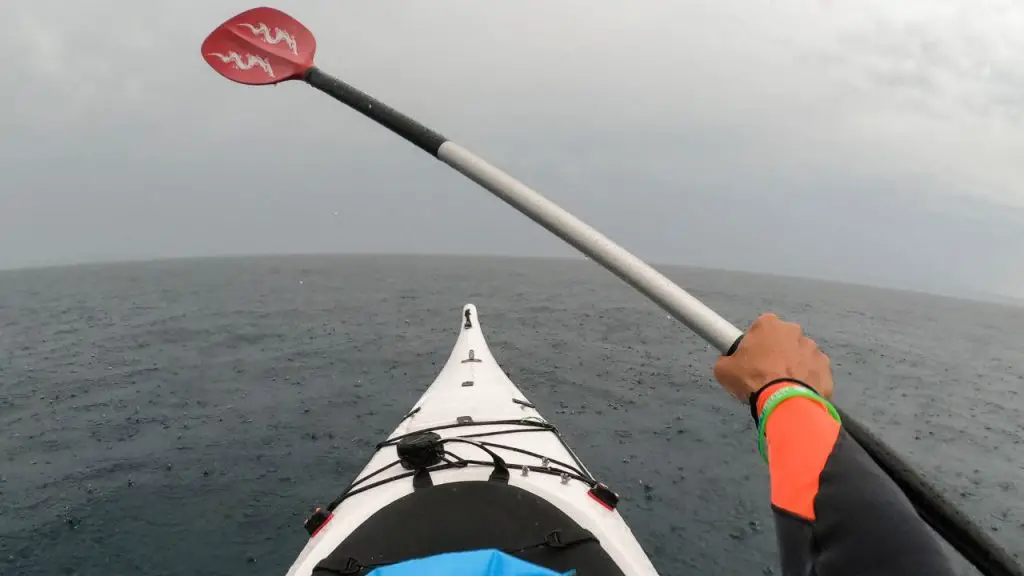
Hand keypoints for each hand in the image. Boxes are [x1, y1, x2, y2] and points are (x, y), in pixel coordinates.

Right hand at [713, 313, 833, 401]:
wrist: (784, 402)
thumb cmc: (752, 379)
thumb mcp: (723, 370)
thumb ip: (728, 360)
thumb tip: (731, 363)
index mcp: (769, 324)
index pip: (760, 327)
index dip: (754, 343)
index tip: (750, 359)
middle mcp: (794, 331)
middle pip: (783, 340)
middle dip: (777, 352)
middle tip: (766, 373)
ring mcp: (813, 349)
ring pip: (801, 356)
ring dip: (794, 366)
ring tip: (783, 387)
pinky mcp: (825, 368)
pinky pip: (814, 372)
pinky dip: (807, 381)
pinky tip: (797, 393)